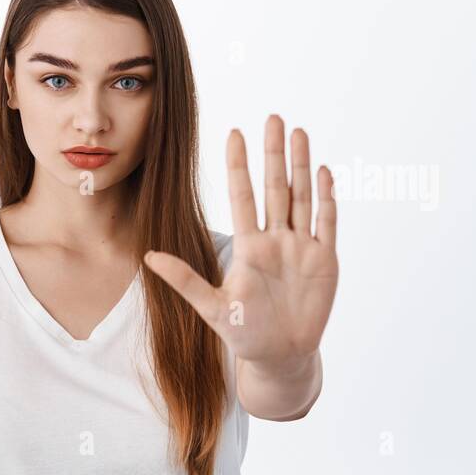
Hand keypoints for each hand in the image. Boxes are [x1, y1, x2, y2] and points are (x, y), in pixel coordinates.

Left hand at [141, 115, 337, 372]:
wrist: (280, 356)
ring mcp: (301, 247)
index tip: (233, 133)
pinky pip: (327, 222)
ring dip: (301, 166)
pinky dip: (327, 198)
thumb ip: (183, 280)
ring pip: (301, 197)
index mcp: (248, 247)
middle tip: (271, 118)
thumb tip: (148, 257)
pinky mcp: (325, 260)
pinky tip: (324, 172)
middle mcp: (275, 240)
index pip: (242, 197)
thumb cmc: (244, 333)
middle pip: (275, 188)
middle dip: (273, 154)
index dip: (239, 166)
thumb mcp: (211, 307)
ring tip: (298, 132)